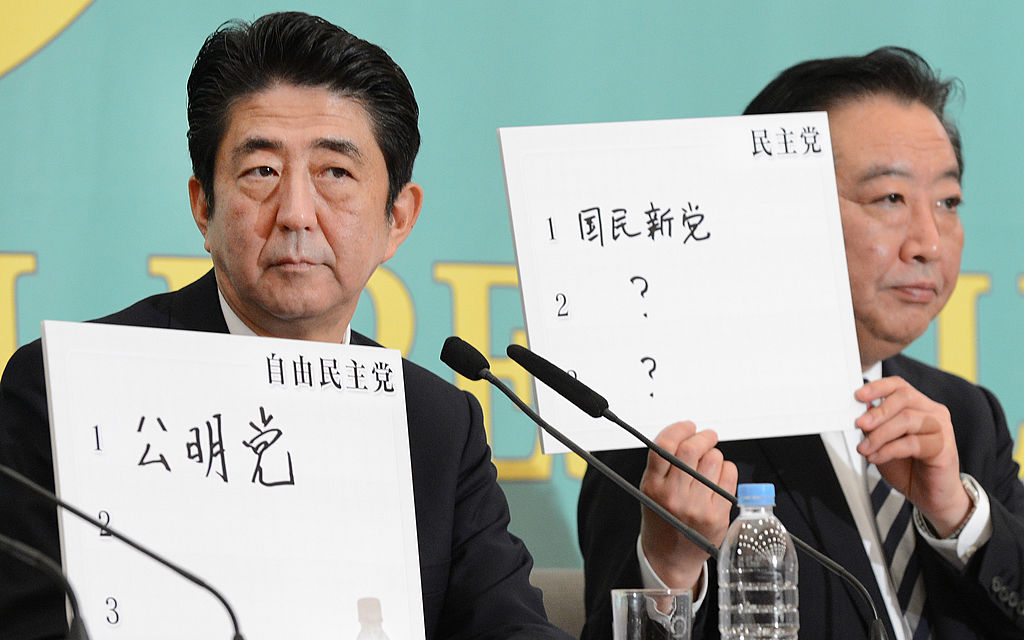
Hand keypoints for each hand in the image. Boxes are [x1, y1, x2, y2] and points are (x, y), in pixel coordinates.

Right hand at [639, 421, 736, 591]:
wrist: (670, 557)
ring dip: (714, 453)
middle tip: (706, 435)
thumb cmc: (661, 519)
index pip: (664, 446)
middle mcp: (674, 496)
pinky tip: (719, 475)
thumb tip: (686, 434)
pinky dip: (727, 469)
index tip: (687, 426)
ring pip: (713, 459)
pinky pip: (729, 476)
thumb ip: (662, 464)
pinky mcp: (717, 514)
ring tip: (709, 462)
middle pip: (691, 449)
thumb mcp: (649, 490)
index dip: (678, 429)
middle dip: (702, 436)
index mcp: (653, 486)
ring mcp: (697, 506)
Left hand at [855, 376, 970, 536]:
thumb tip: (860, 410)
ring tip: (865, 448)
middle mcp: (933, 413)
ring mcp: (941, 429)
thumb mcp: (883, 443)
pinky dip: (888, 450)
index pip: (900, 386)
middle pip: (904, 398)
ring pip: (907, 419)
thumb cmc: (910, 468)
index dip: (878, 387)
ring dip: (880, 434)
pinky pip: (912, 443)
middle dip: (877, 412)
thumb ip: (874, 426)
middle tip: (859, 424)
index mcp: (919, 406)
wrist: (930, 496)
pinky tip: (877, 457)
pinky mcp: (944, 448)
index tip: (858, 395)